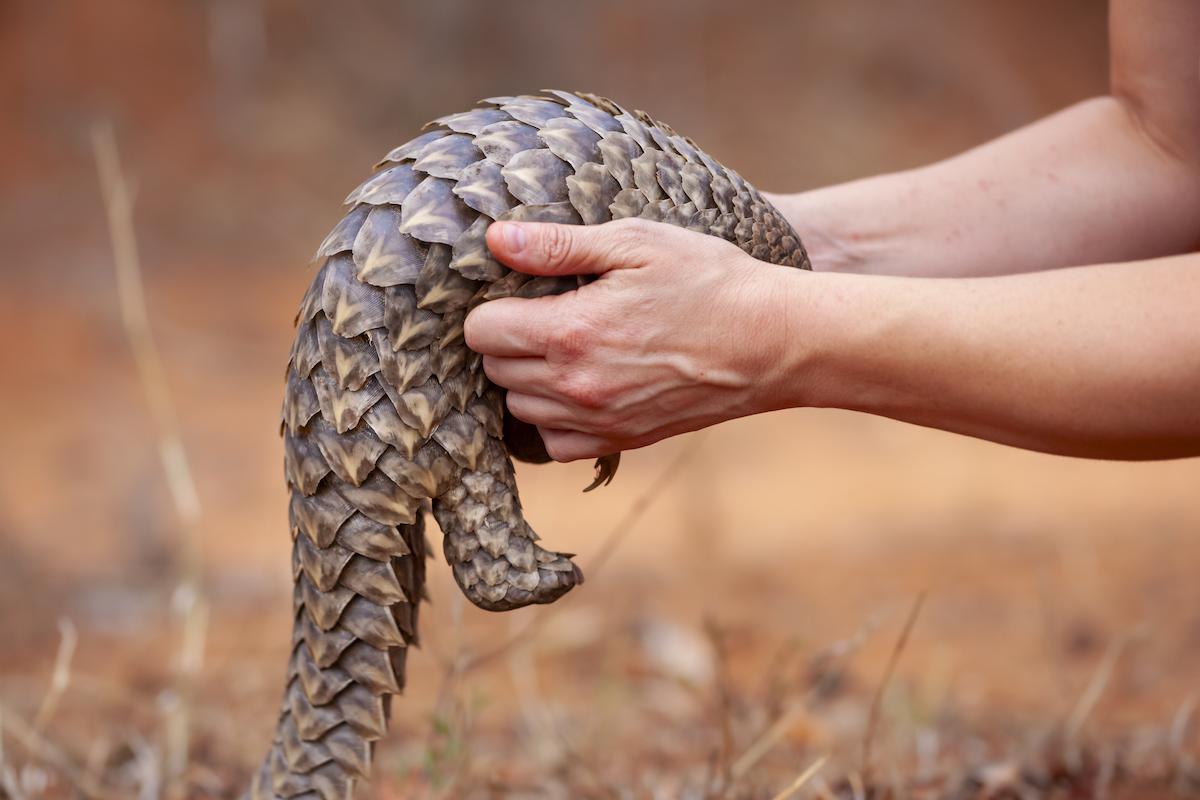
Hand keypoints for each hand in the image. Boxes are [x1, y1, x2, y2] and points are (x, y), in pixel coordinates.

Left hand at [464, 219, 799, 460]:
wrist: (772, 342)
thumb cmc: (710, 281)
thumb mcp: (637, 243)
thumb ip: (559, 245)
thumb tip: (496, 239)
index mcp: (571, 331)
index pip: (482, 332)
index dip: (492, 307)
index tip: (518, 293)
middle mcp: (576, 385)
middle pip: (495, 371)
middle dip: (508, 340)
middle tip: (543, 314)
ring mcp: (598, 420)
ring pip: (519, 409)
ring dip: (527, 380)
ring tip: (563, 348)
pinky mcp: (621, 441)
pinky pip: (555, 444)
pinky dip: (554, 420)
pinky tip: (579, 387)